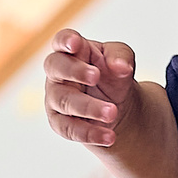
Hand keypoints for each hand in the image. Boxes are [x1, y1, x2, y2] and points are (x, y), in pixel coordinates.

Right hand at [43, 28, 141, 149]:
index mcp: (73, 52)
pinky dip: (90, 133)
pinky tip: (109, 136)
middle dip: (75, 71)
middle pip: (56, 67)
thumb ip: (121, 57)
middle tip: (96, 76)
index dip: (65, 40)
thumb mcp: (122, 60)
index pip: (61, 41)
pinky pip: (69, 129)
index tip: (75, 43)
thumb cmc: (113, 74)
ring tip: (112, 112)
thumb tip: (121, 67)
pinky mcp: (59, 122)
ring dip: (89, 107)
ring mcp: (55, 98)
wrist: (118, 107)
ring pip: (65, 101)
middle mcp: (58, 73)